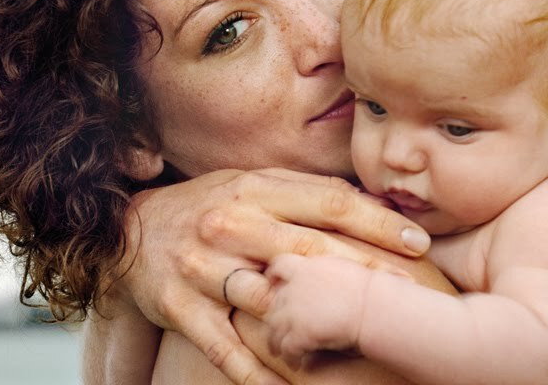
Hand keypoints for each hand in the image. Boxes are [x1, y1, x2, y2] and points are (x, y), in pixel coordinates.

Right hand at [112, 168, 429, 384]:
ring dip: (316, 320)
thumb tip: (372, 201)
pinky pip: (224, 346)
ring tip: (362, 338)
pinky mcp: (178, 307)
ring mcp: (203, 268)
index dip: (378, 222)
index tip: (419, 241)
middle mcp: (230, 225)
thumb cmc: (211, 204)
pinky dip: (256, 371)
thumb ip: (308, 190)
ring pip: (269, 297)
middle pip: (308, 248)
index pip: (329, 202)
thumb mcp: (255, 182)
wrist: (128, 230)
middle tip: (413, 289)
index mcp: (256, 189)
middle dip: (364, 270)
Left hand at [263, 254, 373, 366]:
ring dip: (276, 342)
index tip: (274, 283)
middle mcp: (295, 287)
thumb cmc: (368, 289)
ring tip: (280, 351)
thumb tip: (324, 278)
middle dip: (276, 317)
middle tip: (278, 328)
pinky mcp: (299, 333)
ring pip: (274, 329)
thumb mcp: (343, 269)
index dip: (274, 275)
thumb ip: (325, 272)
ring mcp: (294, 311)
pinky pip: (287, 349)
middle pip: (276, 303)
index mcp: (307, 267)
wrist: (373, 306)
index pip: (280, 265)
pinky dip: (290, 357)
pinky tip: (296, 363)